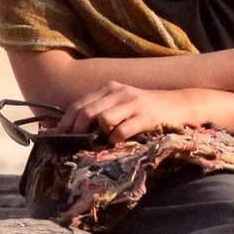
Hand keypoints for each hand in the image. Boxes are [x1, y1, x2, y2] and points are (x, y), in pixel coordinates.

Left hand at [61, 82, 193, 144]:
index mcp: (109, 88)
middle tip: (72, 145)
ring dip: (96, 136)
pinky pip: (122, 130)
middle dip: (75, 131)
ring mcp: (133, 103)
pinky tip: (116, 143)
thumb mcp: (122, 103)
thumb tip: (74, 129)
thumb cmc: (146, 108)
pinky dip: (115, 140)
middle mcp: (119, 92)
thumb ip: (101, 111)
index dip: (65, 122)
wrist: (178, 105)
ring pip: (102, 119)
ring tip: (96, 144)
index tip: (55, 136)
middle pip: (86, 112)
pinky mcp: (146, 116)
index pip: (79, 104)